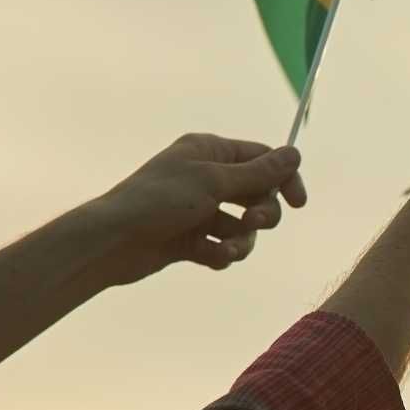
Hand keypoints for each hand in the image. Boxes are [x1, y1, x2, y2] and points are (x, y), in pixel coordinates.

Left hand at [76, 134, 307, 286]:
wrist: (111, 241)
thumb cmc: (159, 201)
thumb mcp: (214, 182)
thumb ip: (258, 172)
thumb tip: (294, 153)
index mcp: (209, 151)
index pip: (262, 158)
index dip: (283, 179)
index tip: (298, 203)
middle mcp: (205, 176)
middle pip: (256, 193)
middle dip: (261, 212)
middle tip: (253, 222)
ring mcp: (197, 209)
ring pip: (241, 225)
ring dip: (242, 240)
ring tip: (228, 249)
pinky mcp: (189, 239)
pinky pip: (222, 246)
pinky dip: (222, 253)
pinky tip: (212, 258)